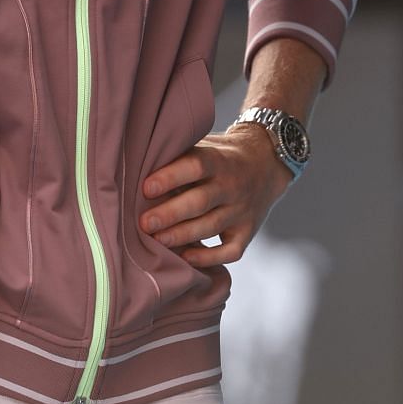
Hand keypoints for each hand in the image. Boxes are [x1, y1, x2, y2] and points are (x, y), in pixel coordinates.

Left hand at [139, 124, 291, 267]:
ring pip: (211, 226)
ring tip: (157, 241)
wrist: (265, 163)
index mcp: (218, 160)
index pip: (195, 166)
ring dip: (182, 236)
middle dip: (170, 214)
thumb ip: (179, 156)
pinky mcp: (247, 232)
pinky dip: (209, 258)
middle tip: (144, 224)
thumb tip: (137, 168)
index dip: (171, 176)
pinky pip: (230, 251)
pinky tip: (186, 258)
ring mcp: (242, 210)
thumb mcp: (204, 145)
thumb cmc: (219, 156)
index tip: (146, 188)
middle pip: (200, 201)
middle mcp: (232, 186)